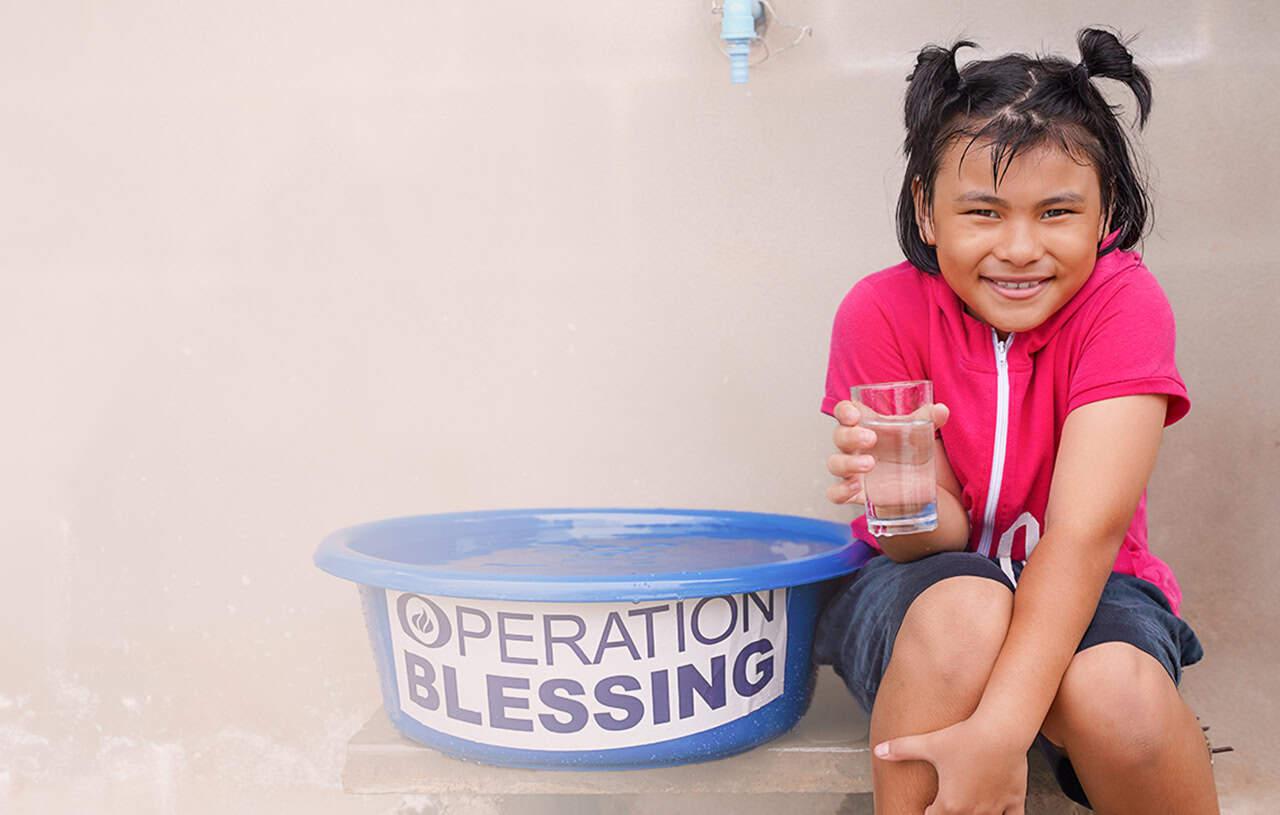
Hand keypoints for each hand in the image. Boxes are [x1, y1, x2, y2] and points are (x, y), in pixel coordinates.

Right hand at [826, 399, 950, 505]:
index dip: (844, 411)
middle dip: (850, 436)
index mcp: (864, 425)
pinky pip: (835, 493)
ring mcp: (851, 470)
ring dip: (848, 463)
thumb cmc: (908, 450)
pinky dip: (840, 491)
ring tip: (870, 464)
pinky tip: (855, 488)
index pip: (844, 412)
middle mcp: (853, 446)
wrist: (915, 483)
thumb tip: (941, 409)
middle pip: (839, 436)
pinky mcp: (853, 493)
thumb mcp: (919, 433)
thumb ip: (929, 420)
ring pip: (835, 464)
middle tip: (871, 439)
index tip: (854, 414)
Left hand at [874, 713, 1027, 814]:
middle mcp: (973, 812)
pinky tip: (998, 812)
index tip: (928, 808)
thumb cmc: (965, 737)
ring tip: (967, 807)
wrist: (1000, 730)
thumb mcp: (928, 743)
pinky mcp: (1014, 800)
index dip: (928, 813)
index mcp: (949, 805)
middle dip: (950, 814)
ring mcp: (995, 808)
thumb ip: (901, 749)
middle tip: (949, 805)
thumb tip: (878, 750)